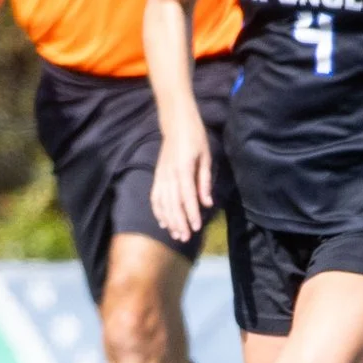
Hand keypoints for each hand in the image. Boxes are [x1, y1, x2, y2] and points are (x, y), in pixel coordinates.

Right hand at [148, 129, 213, 243]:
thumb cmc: (195, 138)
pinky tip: (163, 222)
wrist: (176, 124)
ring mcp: (160, 176)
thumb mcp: (206, 157)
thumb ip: (205, 181)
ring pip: (162, 203)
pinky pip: (155, 197)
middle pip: (173, 203)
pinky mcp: (157, 176)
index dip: (191, 213)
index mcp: (184, 169)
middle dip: (179, 222)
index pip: (187, 196)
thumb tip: (207, 203)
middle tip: (185, 238)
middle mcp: (169, 174)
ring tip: (175, 234)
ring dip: (169, 220)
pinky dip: (158, 211)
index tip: (196, 228)